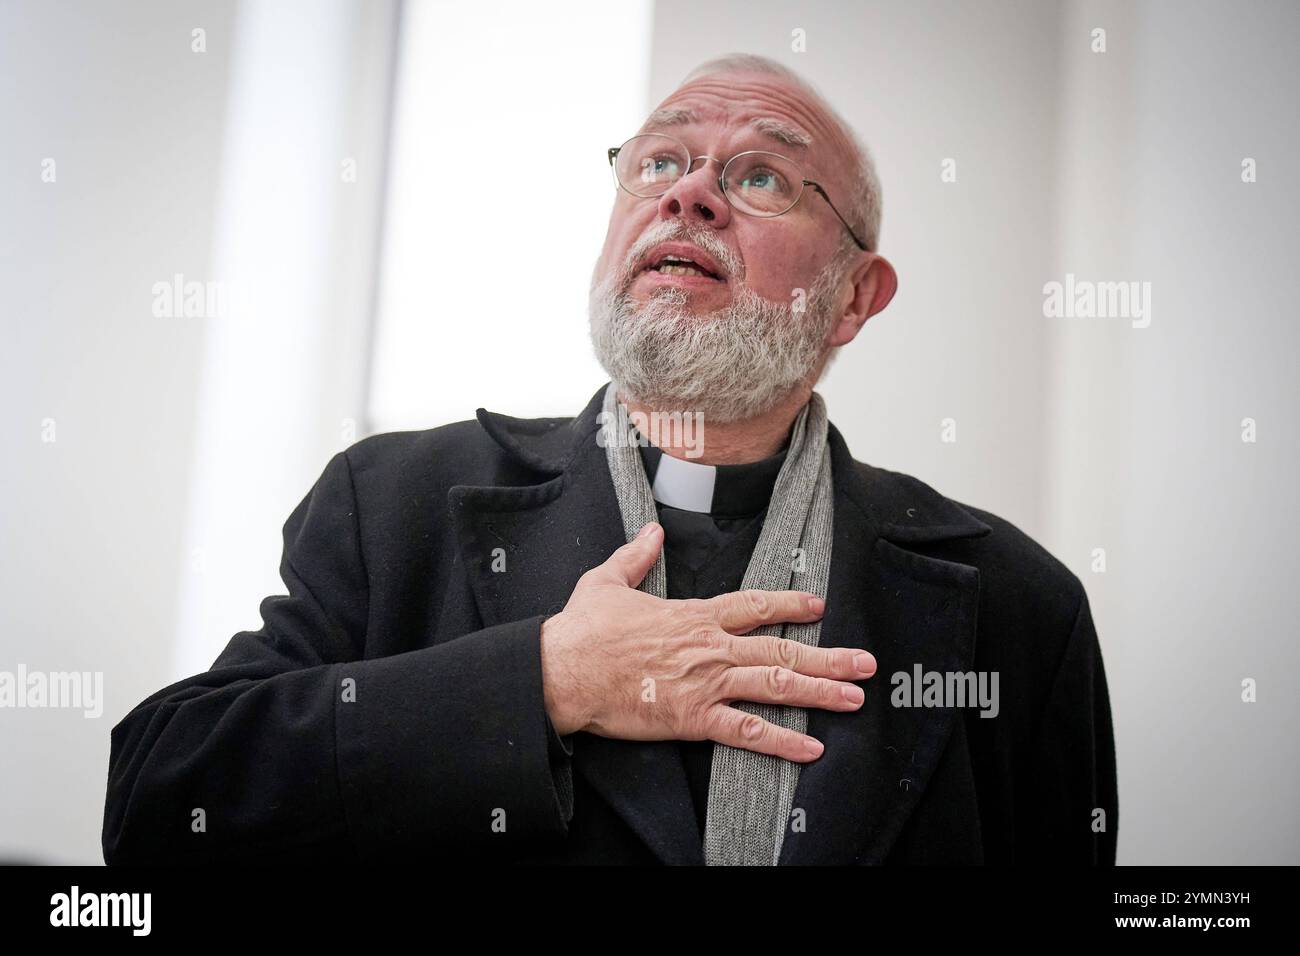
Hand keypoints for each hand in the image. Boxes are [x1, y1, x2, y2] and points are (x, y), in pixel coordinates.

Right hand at [540, 522, 876, 761]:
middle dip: (828, 656)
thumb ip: (636, 555)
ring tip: (855, 699)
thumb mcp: (607, 580)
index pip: (755, 605)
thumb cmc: (583, 629)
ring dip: (819, 693)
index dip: (791, 603)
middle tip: (866, 663)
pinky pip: (747, 731)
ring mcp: (705, 682)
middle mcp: (710, 647)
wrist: (564, 669)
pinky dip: (781, 741)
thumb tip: (651, 530)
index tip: (819, 605)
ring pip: (775, 686)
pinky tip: (811, 749)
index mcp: (695, 615)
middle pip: (781, 649)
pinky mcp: (692, 717)